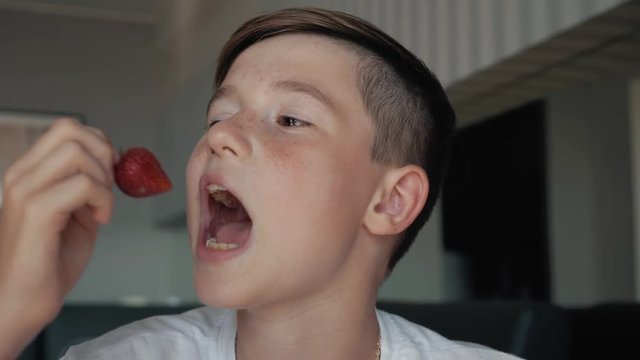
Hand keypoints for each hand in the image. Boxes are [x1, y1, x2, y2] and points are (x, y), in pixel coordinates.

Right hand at [0, 118, 114, 358]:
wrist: (18, 303)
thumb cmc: (46, 264)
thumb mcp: (75, 214)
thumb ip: (89, 187)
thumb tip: (116, 165)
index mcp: (29, 173)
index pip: (66, 128)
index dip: (98, 145)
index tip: (110, 175)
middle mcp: (22, 176)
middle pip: (71, 129)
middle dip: (104, 154)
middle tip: (109, 188)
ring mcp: (25, 191)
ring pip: (77, 151)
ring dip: (103, 178)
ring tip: (101, 208)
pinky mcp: (36, 211)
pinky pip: (82, 184)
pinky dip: (103, 199)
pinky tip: (99, 220)